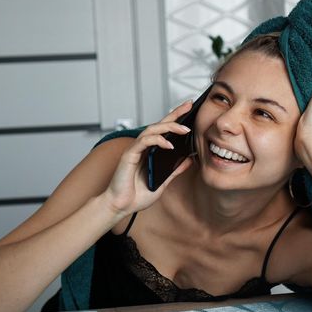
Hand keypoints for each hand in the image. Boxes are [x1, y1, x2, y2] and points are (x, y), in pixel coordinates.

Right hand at [103, 101, 194, 215]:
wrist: (121, 206)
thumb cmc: (137, 195)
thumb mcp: (163, 182)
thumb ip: (174, 170)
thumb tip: (188, 160)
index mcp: (150, 152)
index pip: (164, 131)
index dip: (175, 118)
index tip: (189, 109)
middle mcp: (143, 148)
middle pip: (159, 125)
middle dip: (174, 114)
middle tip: (188, 106)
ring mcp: (135, 150)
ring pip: (152, 130)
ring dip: (169, 127)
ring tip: (184, 129)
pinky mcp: (129, 155)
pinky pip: (144, 142)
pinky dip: (157, 141)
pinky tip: (169, 145)